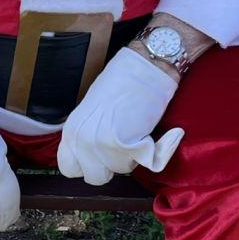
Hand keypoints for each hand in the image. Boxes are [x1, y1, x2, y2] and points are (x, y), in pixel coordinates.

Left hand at [58, 47, 183, 185]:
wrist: (145, 63)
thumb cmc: (123, 81)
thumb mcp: (91, 111)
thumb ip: (87, 135)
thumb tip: (92, 156)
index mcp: (71, 130)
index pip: (70, 169)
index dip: (88, 165)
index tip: (102, 154)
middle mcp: (82, 139)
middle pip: (96, 176)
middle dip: (112, 164)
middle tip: (124, 141)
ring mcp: (101, 142)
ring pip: (122, 169)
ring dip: (134, 155)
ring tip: (140, 129)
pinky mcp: (124, 142)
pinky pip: (148, 163)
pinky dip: (162, 151)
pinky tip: (168, 135)